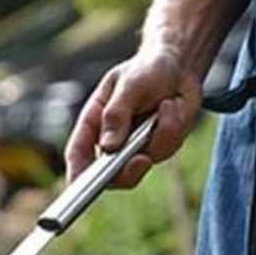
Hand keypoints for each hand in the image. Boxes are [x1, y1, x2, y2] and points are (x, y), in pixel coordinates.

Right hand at [65, 48, 202, 187]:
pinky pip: (167, 148)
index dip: (77, 173)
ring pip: (145, 160)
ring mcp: (136, 148)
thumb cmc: (146, 70)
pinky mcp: (159, 147)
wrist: (178, 67)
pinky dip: (174, 126)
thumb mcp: (128, 85)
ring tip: (166, 103)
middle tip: (142, 159)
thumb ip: (116, 115)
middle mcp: (112, 141)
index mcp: (94, 123)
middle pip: (111, 175)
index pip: (78, 153)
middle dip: (128, 170)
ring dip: (161, 132)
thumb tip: (109, 147)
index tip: (80, 187)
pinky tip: (172, 105)